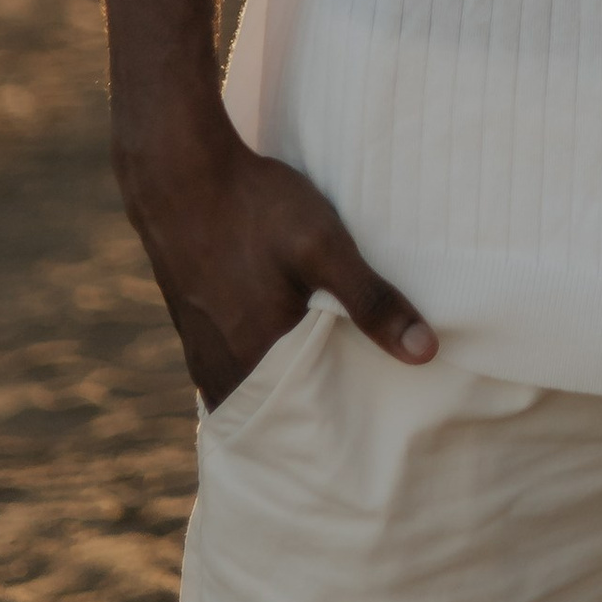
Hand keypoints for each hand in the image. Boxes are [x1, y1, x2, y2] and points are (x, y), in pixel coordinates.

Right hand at [113, 103, 435, 406]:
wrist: (178, 173)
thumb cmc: (253, 208)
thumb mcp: (324, 247)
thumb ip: (372, 302)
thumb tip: (424, 353)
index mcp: (256, 361)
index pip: (304, 422)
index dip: (336, 425)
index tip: (368, 428)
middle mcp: (222, 367)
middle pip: (274, 410)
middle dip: (310, 412)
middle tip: (352, 406)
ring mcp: (200, 346)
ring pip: (248, 388)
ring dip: (281, 387)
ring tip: (321, 376)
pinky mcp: (190, 322)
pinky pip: (228, 365)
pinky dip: (256, 365)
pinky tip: (278, 341)